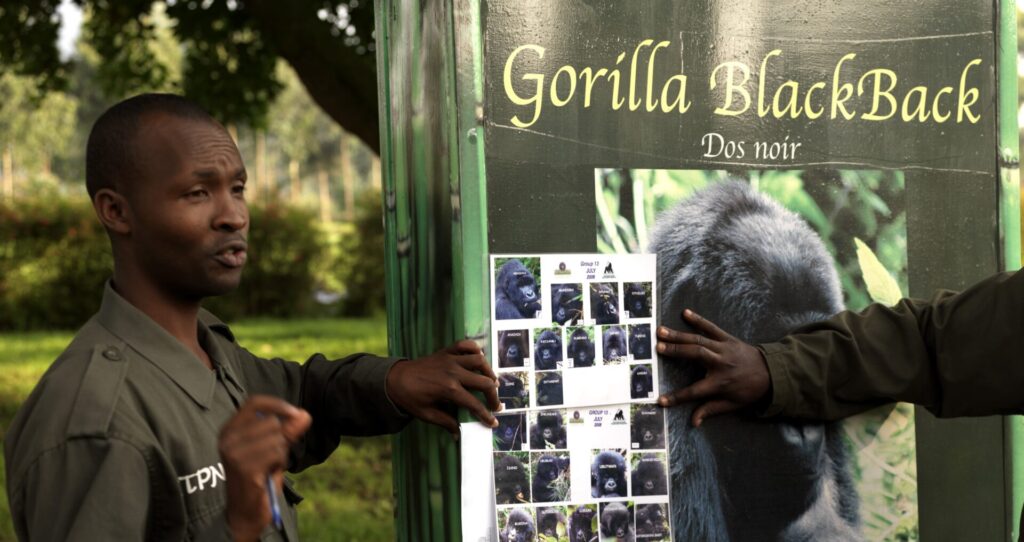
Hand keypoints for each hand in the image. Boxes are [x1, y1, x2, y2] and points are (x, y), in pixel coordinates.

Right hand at [219, 395, 311, 540]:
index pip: (254, 402)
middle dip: (281, 439)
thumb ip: (288, 431)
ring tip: (268, 467)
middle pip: (271, 421)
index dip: (278, 405)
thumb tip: (305, 415)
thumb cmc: (259, 477)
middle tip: (271, 457)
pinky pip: (277, 453)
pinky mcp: (245, 468)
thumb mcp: (274, 449)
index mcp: (229, 430)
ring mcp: (234, 454)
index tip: (295, 413)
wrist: (246, 511)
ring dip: (280, 453)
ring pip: (277, 438)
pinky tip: (268, 474)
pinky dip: (279, 463)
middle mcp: (227, 439)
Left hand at [386, 339, 500, 439]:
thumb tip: (458, 434)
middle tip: (495, 405)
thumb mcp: (427, 414)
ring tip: (492, 382)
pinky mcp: (446, 352)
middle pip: (484, 382)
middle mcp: (454, 372)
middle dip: (493, 396)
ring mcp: (450, 359)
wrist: (394, 379)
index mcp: (449, 390)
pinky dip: (474, 348)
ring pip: (479, 361)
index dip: (486, 415)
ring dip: (489, 372)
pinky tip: (479, 357)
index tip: (493, 422)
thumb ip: (446, 422)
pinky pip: (465, 345)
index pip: (474, 404)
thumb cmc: (409, 398)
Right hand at [656, 309, 770, 426]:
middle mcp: (721, 363)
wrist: (772, 373)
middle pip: (695, 355)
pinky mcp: (728, 338)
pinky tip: (685, 313)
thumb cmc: (749, 390)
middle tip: (657, 347)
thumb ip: (711, 410)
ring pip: (699, 340)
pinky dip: (698, 320)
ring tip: (661, 331)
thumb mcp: (733, 405)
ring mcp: (724, 348)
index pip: (695, 392)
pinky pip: (711, 327)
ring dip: (679, 335)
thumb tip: (694, 422)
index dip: (677, 397)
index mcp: (721, 382)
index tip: (661, 400)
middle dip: (675, 351)